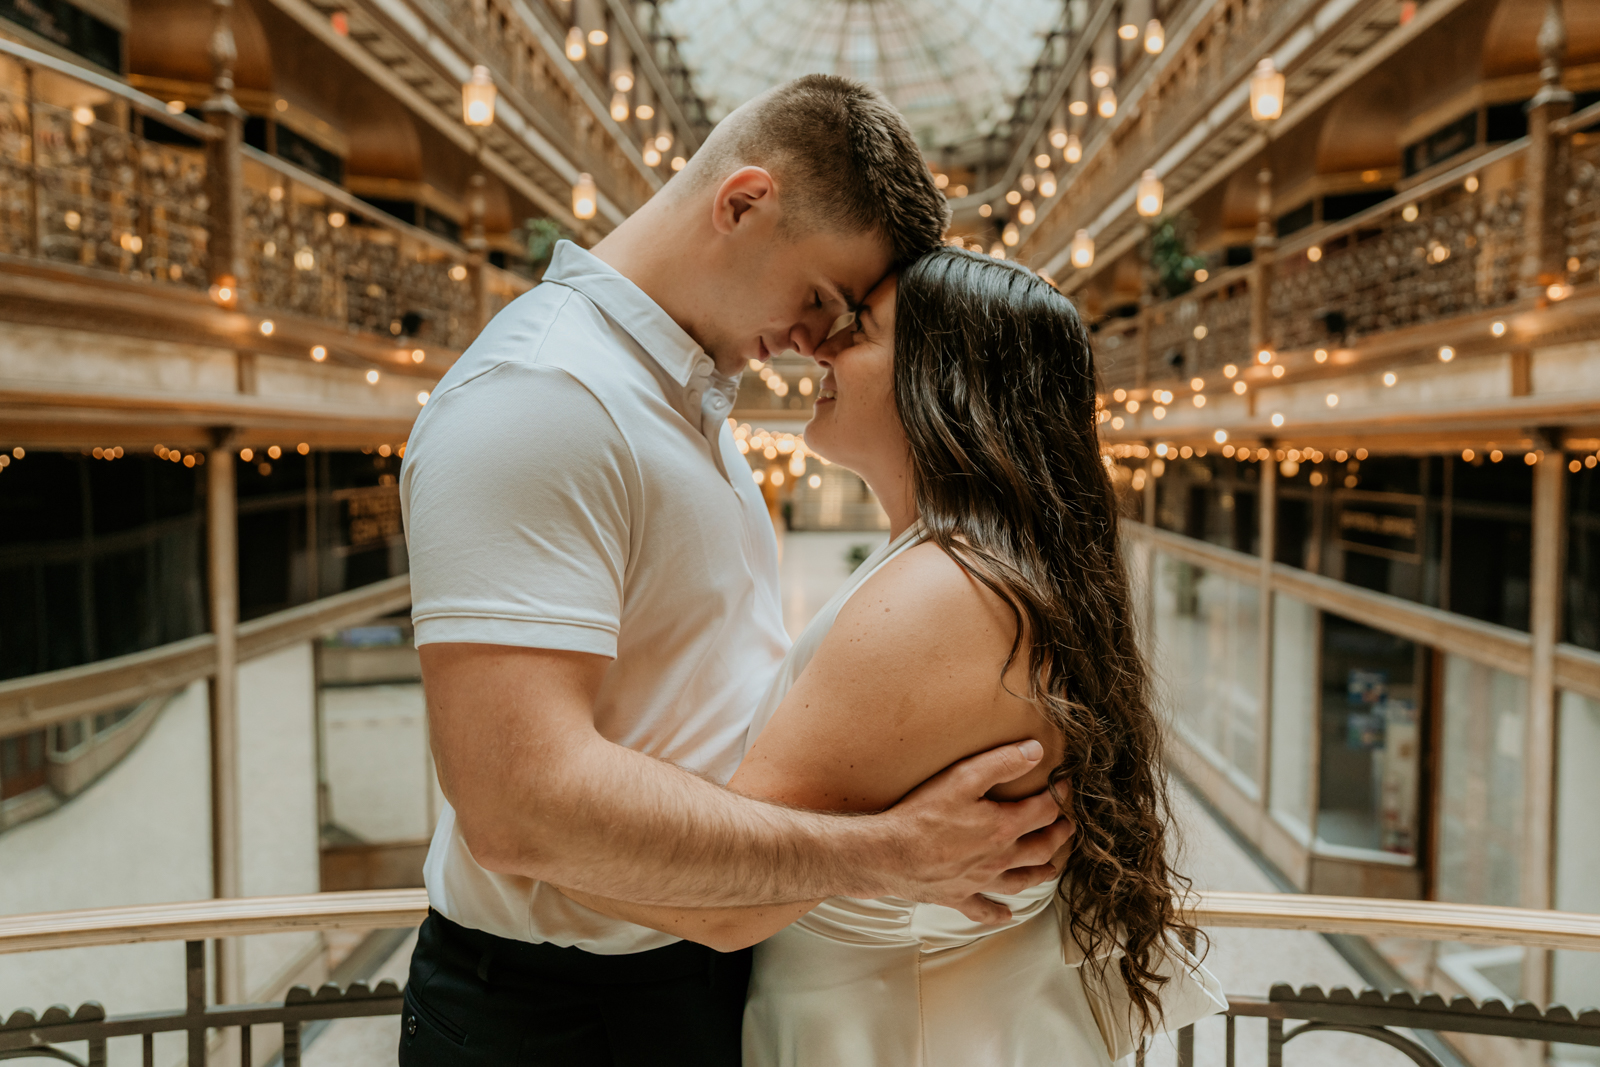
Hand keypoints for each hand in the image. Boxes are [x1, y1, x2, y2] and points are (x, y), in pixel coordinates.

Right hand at [876, 740, 1074, 923]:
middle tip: (1067, 826)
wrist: (888, 854)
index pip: (1043, 810)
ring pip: (1021, 880)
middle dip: (1058, 835)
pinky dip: (999, 913)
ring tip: (1051, 867)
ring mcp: (980, 881)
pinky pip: (984, 909)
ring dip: (1040, 872)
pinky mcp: (958, 897)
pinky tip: (1007, 915)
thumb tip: (1036, 752)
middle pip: (1040, 849)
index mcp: (1004, 828)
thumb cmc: (922, 815)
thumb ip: (1002, 763)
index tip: (1063, 785)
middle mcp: (999, 859)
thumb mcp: (963, 778)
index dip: (1057, 796)